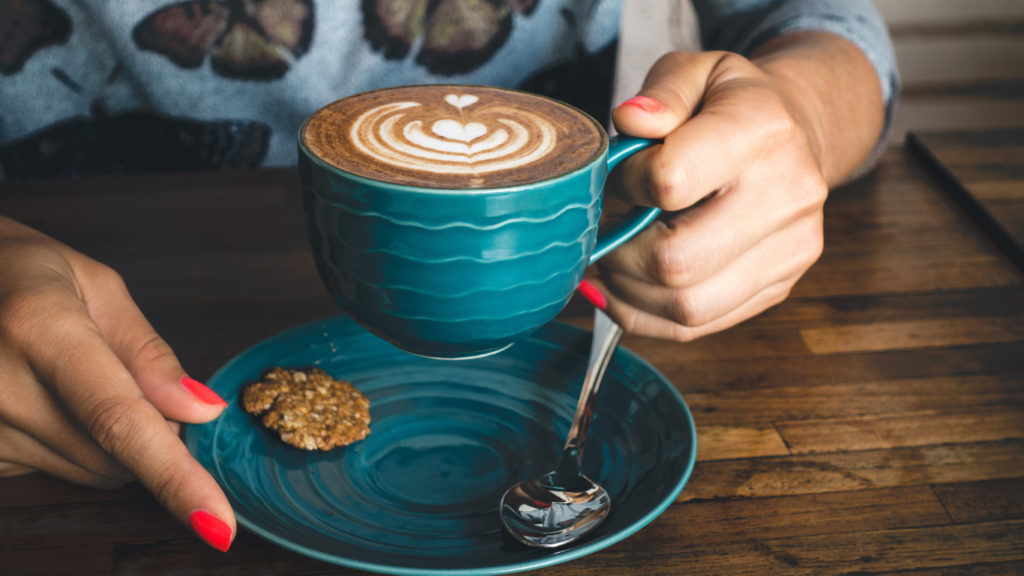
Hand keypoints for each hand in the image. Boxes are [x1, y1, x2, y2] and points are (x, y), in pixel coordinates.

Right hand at [0, 217, 234, 551]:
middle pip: (115, 455)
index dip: (175, 476)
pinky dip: (78, 444)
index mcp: (38, 327)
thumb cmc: (25, 273)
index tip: (216, 522)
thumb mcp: (96, 286)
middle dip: (154, 431)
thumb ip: (148, 353)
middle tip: (134, 378)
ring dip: (114, 440)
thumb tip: (202, 411)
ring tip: (79, 376)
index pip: (120, 420)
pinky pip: (58, 471)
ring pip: (93, 471)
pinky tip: (50, 398)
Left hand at [592, 36, 881, 340]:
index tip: (620, 175)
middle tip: (602, 232)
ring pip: (686, 306)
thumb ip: (661, 92)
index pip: (669, 183)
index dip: (625, 185)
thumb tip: (631, 122)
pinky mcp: (778, 287)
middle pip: (676, 261)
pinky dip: (646, 316)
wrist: (793, 135)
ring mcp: (790, 250)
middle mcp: (789, 195)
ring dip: (628, 292)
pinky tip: (625, 288)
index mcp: (763, 131)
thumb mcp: (696, 71)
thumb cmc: (730, 105)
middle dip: (619, 253)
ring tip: (611, 261)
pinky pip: (697, 326)